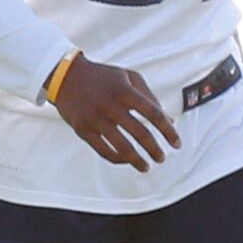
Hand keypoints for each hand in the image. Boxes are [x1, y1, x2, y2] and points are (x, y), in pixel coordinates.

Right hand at [49, 56, 180, 168]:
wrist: (65, 75)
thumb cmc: (103, 77)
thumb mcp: (129, 77)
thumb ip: (151, 97)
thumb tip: (170, 121)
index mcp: (126, 91)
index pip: (154, 115)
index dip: (168, 132)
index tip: (177, 144)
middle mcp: (111, 105)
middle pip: (140, 133)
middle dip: (154, 150)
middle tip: (161, 158)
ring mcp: (95, 118)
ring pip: (121, 146)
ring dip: (137, 160)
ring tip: (146, 167)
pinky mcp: (82, 129)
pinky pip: (103, 150)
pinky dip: (117, 159)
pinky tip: (126, 161)